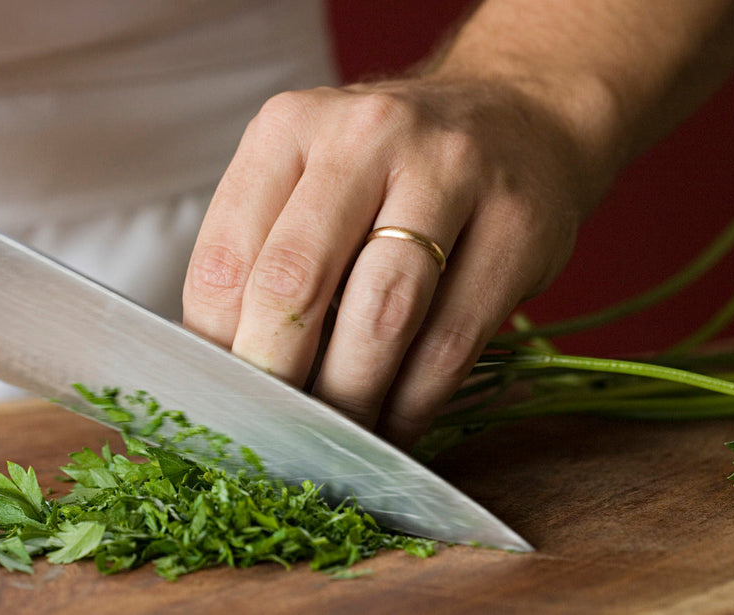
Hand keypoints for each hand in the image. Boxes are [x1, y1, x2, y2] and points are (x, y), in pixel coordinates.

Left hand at [183, 76, 607, 448]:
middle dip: (276, 379)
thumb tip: (226, 371)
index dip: (216, 348)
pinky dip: (413, 404)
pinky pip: (451, 343)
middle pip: (295, 284)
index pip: (224, 258)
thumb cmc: (390, 168)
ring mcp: (450, 174)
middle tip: (272, 434)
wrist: (517, 115)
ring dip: (349, 401)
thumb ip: (263, 253)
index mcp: (289, 127)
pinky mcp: (517, 227)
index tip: (224, 400)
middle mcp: (365, 136)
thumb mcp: (310, 177)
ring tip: (333, 441)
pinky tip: (393, 427)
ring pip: (380, 318)